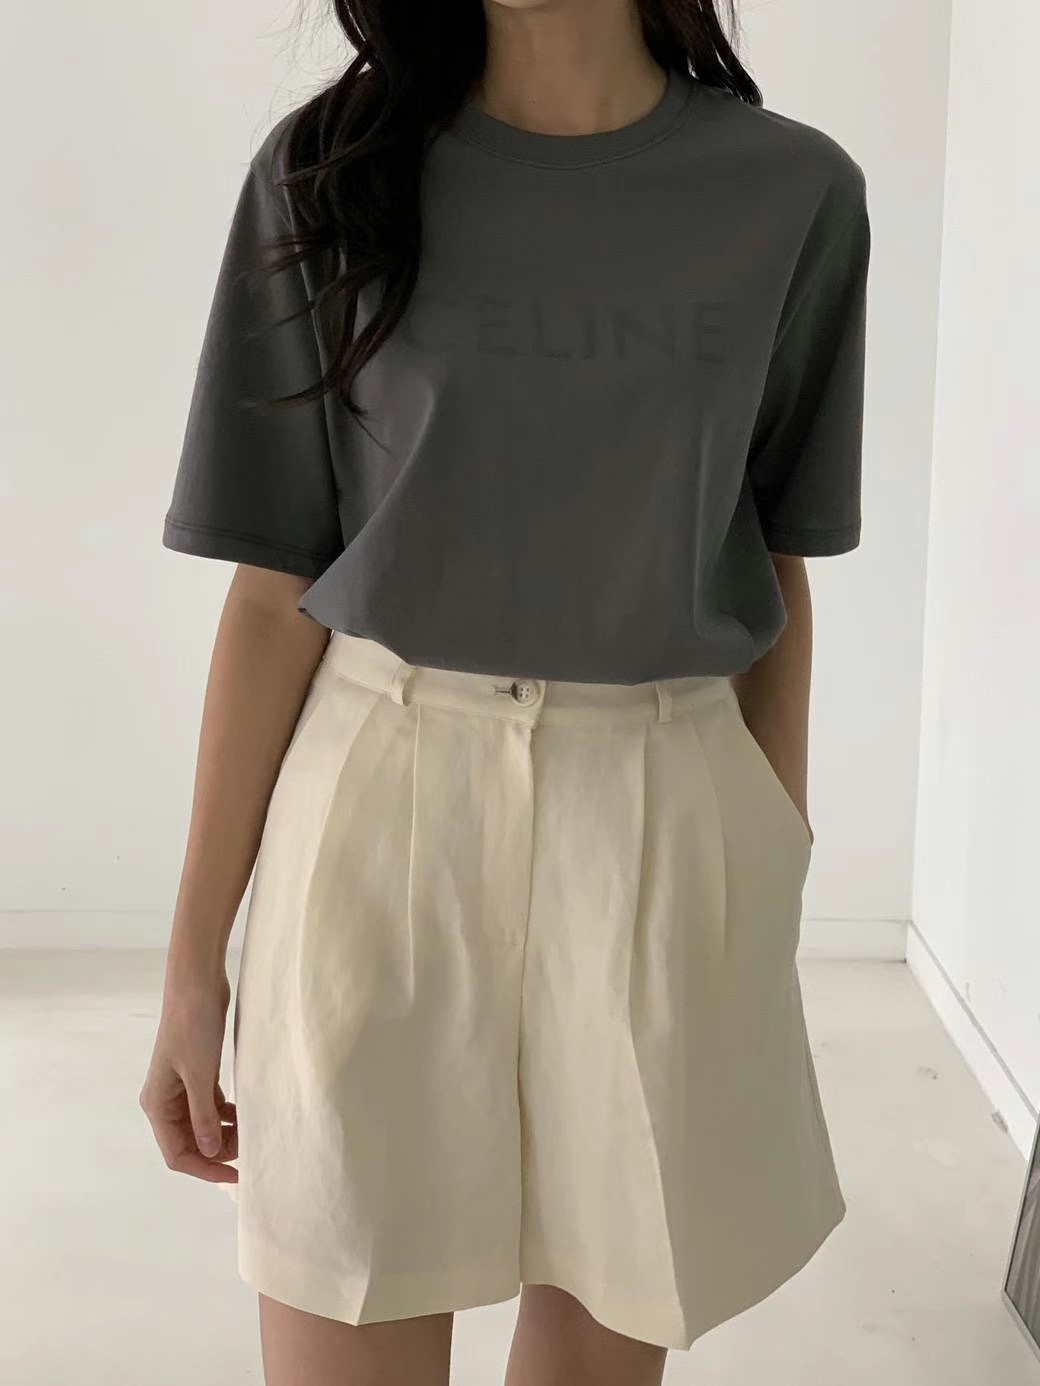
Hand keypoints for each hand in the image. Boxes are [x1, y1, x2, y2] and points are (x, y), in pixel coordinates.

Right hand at [139, 972, 237, 1182]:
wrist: (197, 983)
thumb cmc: (194, 1028)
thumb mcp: (200, 1075)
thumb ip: (204, 1117)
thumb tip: (211, 1152)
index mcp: (158, 1105)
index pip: (178, 1153)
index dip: (206, 1169)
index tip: (237, 1175)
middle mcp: (166, 1099)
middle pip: (189, 1142)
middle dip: (217, 1151)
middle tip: (251, 1149)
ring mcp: (182, 1085)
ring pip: (202, 1124)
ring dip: (224, 1132)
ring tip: (251, 1130)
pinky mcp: (198, 1071)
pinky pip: (210, 1105)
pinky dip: (226, 1113)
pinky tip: (244, 1112)